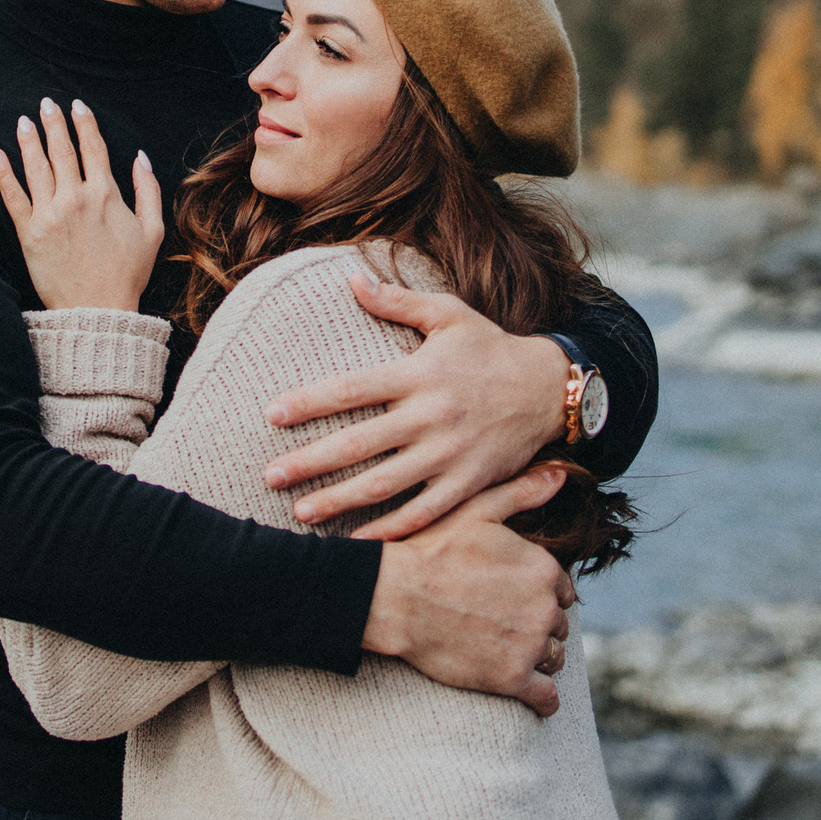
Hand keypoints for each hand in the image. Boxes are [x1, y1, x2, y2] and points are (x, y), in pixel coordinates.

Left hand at [0, 97, 164, 312]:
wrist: (98, 310)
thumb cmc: (127, 273)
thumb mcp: (153, 230)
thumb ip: (149, 190)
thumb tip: (141, 158)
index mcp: (105, 195)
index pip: (93, 148)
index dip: (84, 123)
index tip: (77, 106)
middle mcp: (75, 198)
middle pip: (62, 150)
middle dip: (54, 123)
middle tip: (47, 103)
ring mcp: (49, 214)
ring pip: (36, 167)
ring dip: (29, 140)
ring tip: (24, 121)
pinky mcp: (29, 232)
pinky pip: (12, 196)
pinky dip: (2, 172)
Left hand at [263, 271, 569, 539]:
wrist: (550, 388)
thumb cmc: (491, 348)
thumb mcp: (449, 314)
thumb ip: (397, 302)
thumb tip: (352, 279)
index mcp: (419, 374)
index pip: (352, 388)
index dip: (309, 402)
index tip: (271, 414)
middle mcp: (431, 416)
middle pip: (358, 443)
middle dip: (310, 462)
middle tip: (270, 475)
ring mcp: (450, 454)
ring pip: (384, 484)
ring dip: (339, 501)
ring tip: (301, 512)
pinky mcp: (469, 483)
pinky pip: (424, 512)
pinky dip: (391, 529)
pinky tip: (360, 540)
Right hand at [362, 464, 577, 717]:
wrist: (394, 597)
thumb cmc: (430, 551)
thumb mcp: (477, 511)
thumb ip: (521, 493)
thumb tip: (559, 476)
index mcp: (542, 568)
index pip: (562, 591)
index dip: (540, 595)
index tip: (515, 599)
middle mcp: (545, 606)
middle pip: (558, 625)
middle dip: (537, 627)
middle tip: (504, 626)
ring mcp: (530, 644)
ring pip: (554, 658)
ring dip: (537, 658)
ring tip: (505, 652)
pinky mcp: (511, 678)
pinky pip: (546, 697)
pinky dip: (543, 699)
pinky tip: (534, 697)